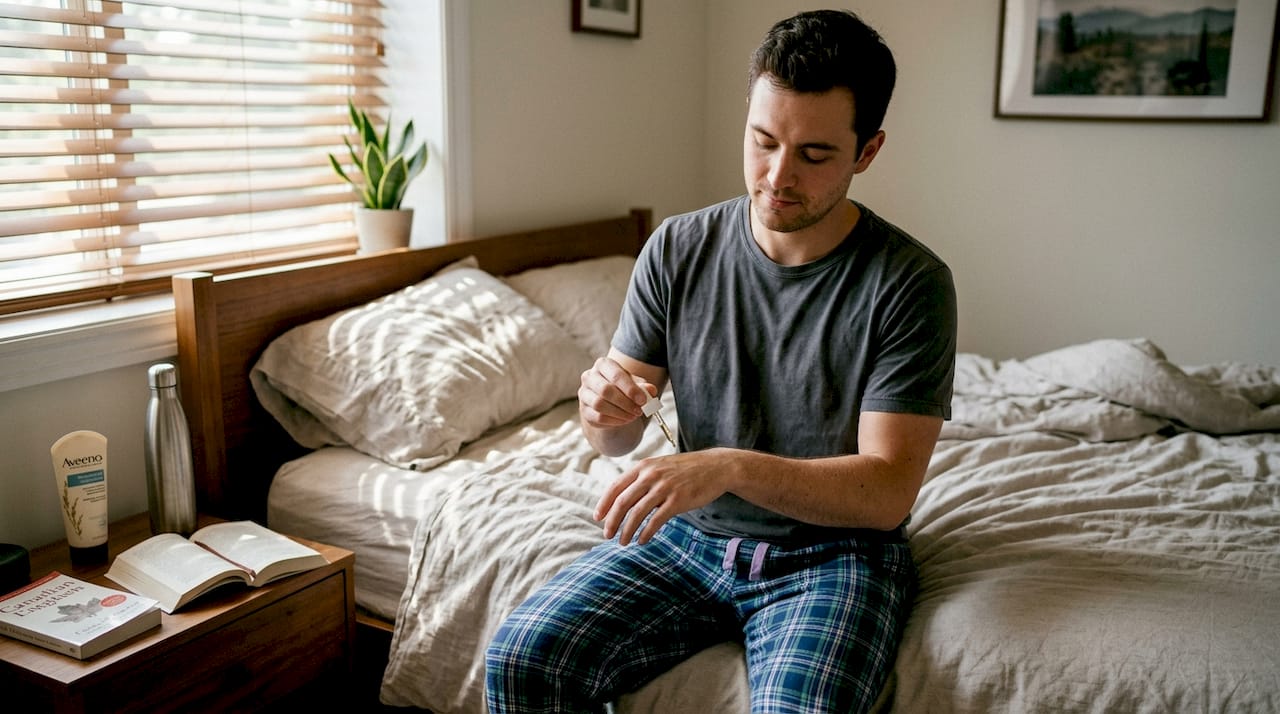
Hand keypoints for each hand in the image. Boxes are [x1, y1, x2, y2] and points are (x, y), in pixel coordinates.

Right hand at [578, 357, 656, 429]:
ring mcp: (584, 393)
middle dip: (625, 402)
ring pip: (600, 404)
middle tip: (639, 411)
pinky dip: (614, 421)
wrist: (610, 400)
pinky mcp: (584, 410)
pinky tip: (624, 420)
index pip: (616, 375)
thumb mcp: (635, 384)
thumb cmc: (622, 387)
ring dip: (620, 413)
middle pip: (605, 390)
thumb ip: (644, 387)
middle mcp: (589, 376)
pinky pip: (598, 417)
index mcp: (603, 364)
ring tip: (633, 416)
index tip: (643, 400)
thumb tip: (651, 390)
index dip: (631, 389)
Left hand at [595, 449, 733, 545]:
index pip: (615, 487)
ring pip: (637, 513)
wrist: (715, 467)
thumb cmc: (685, 470)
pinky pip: (655, 520)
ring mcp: (664, 488)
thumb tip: (623, 498)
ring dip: (627, 530)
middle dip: (612, 521)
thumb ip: (642, 479)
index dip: (604, 504)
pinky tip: (641, 540)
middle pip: (622, 502)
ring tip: (623, 542)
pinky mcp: (677, 500)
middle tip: (607, 535)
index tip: (597, 518)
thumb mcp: (660, 466)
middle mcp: (650, 476)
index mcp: (643, 467)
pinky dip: (646, 532)